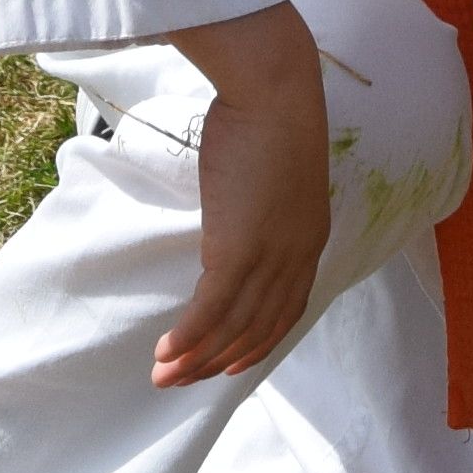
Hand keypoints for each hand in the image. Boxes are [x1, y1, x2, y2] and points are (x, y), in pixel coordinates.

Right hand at [151, 0, 329, 385]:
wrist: (274, 91)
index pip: (286, 308)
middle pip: (259, 328)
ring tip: (163, 378)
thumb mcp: (275, 169)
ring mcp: (269, 256)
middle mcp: (295, 257)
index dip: (259, 340)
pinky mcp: (238, 249)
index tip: (231, 361)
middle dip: (219, 360)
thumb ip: (262, 200)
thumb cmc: (269, 113)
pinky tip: (165, 353)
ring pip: (233, 326)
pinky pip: (211, 308)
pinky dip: (187, 337)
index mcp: (310, 238)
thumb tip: (235, 206)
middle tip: (184, 381)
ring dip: (196, 358)